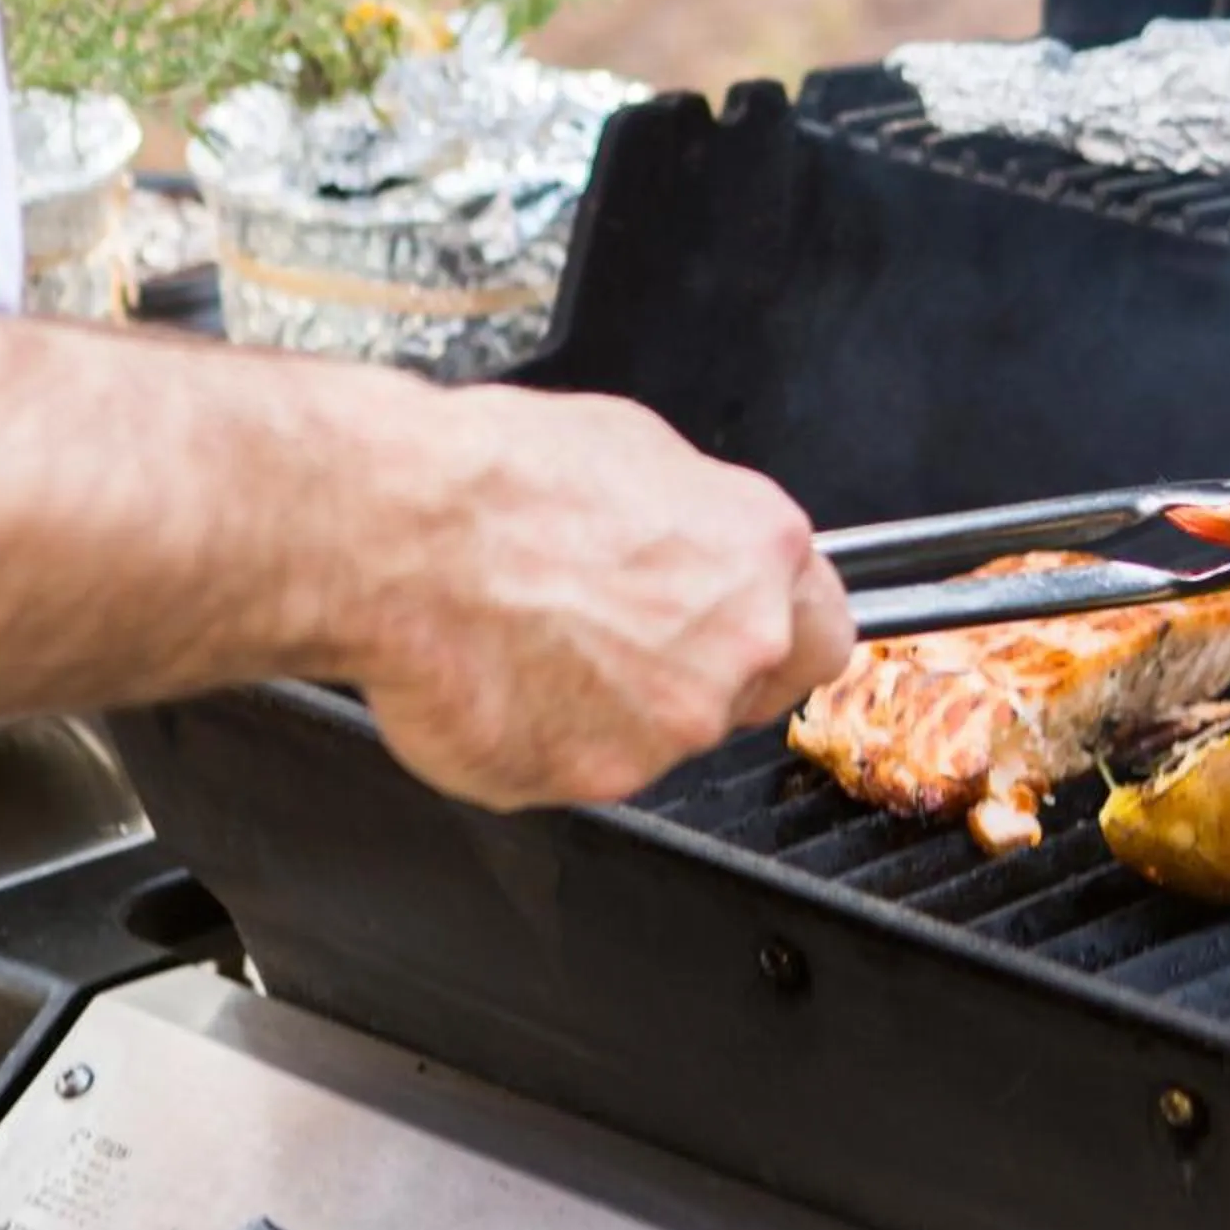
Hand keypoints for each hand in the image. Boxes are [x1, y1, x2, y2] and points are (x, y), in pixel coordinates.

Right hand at [337, 384, 854, 811]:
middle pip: (744, 691)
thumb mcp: (634, 449)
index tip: (738, 636)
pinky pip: (576, 770)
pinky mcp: (593, 779)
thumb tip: (694, 546)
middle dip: (690, 674)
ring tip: (532, 641)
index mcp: (759, 554)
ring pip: (656, 736)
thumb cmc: (503, 476)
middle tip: (610, 635)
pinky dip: (541, 738)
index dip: (775, 638)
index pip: (825, 633)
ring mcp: (669, 724)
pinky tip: (497, 679)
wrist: (404, 533)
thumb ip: (697, 526)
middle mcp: (735, 646)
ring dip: (610, 708)